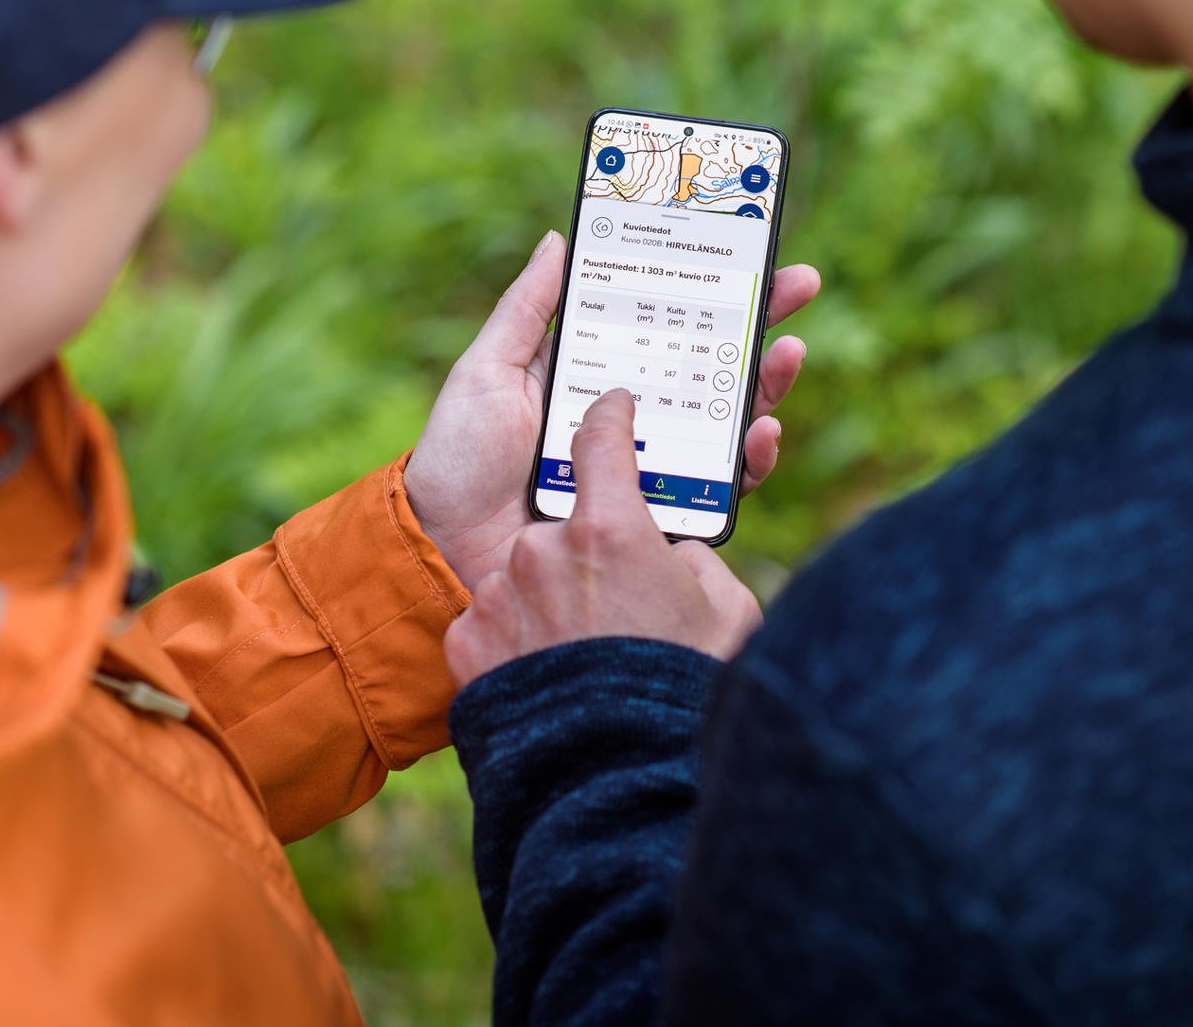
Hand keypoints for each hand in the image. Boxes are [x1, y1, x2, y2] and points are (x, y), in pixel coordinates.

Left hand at [405, 232, 819, 592]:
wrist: (444, 550)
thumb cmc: (456, 460)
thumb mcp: (487, 372)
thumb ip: (526, 311)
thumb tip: (558, 239)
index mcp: (591, 375)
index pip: (662, 323)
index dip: (707, 290)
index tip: (750, 253)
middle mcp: (628, 420)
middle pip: (707, 365)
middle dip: (758, 324)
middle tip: (797, 287)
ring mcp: (646, 468)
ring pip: (722, 421)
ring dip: (764, 386)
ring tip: (784, 355)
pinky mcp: (655, 519)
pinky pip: (717, 488)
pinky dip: (748, 460)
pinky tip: (759, 433)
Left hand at [445, 390, 762, 687]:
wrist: (609, 784)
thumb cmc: (678, 692)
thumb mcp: (724, 614)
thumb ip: (698, 563)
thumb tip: (674, 554)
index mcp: (612, 529)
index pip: (602, 439)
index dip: (610, 416)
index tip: (612, 407)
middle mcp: (546, 550)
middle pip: (569, 525)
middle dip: (593, 553)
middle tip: (619, 599)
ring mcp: (500, 594)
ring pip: (530, 575)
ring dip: (554, 599)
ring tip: (589, 653)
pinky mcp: (468, 640)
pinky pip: (495, 620)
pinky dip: (518, 637)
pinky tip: (550, 672)